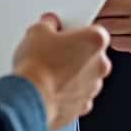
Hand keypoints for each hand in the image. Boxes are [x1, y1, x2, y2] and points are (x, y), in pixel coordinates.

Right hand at [11, 14, 112, 129]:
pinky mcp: (82, 107)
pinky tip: (49, 87)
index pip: (94, 30)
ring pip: (85, 77)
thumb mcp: (38, 30)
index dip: (76, 31)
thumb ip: (49, 23)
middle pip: (92, 55)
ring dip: (72, 74)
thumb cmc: (37, 65)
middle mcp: (100, 65)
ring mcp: (93, 88)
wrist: (30, 97)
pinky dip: (66, 93)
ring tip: (47, 71)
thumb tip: (49, 25)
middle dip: (75, 53)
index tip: (62, 32)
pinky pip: (77, 95)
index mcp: (95, 40)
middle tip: (53, 51)